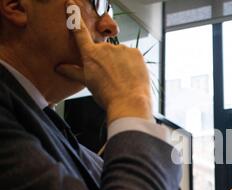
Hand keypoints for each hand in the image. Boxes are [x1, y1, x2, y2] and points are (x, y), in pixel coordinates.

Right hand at [56, 1, 150, 123]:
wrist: (129, 102)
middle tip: (111, 78)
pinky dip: (132, 64)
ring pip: (119, 54)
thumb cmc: (107, 96)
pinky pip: (132, 56)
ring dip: (121, 63)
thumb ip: (73, 72)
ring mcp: (121, 49)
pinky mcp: (135, 52)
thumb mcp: (87, 84)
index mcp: (90, 55)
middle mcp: (105, 48)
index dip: (74, 18)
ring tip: (122, 79)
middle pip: (105, 51)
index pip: (80, 33)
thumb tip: (59, 68)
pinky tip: (131, 75)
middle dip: (107, 61)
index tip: (70, 4)